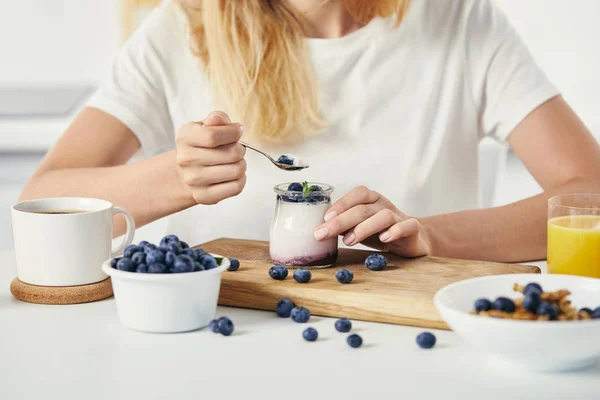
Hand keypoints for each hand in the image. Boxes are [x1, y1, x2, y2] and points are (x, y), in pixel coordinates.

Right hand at [176, 111, 245, 204]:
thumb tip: (218, 119)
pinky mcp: (204, 196)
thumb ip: (216, 119)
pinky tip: (231, 175)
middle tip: (234, 150)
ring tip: (232, 162)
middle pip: (232, 153)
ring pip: (237, 170)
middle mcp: (186, 159)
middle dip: (240, 149)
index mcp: (185, 137)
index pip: (213, 136)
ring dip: (241, 164)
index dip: (233, 133)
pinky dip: (240, 179)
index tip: (237, 131)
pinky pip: (237, 187)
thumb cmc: (202, 146)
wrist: (187, 172)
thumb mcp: (206, 126)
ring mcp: (194, 180)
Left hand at [313, 186, 431, 256]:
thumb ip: (343, 226)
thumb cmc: (380, 231)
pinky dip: (395, 231)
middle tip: (323, 234)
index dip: (340, 204)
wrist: (414, 239)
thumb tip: (319, 229)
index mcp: (371, 200)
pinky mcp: (413, 229)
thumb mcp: (359, 227)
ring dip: (364, 228)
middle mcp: (384, 204)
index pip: (357, 194)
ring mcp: (399, 215)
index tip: (324, 218)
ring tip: (348, 241)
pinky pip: (407, 226)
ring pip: (383, 216)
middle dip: (341, 221)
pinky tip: (384, 239)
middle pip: (363, 208)